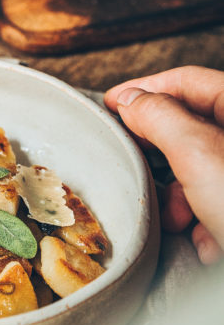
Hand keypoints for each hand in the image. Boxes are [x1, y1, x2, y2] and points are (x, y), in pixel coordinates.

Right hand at [104, 66, 223, 264]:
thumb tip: (132, 100)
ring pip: (201, 174)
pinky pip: (217, 206)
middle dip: (162, 158)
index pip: (187, 81)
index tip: (111, 104)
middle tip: (138, 168)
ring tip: (178, 222)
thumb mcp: (197, 152)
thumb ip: (159, 117)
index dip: (144, 89)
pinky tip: (209, 243)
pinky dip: (204, 225)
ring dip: (180, 201)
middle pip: (192, 130)